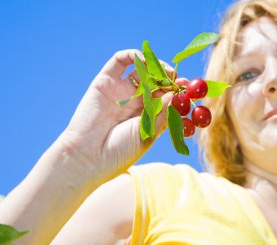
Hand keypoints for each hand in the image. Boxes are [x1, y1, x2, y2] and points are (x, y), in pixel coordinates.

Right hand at [57, 49, 177, 182]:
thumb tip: (178, 95)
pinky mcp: (105, 81)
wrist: (89, 156)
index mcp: (148, 115)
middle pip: (157, 80)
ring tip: (164, 72)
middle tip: (179, 79)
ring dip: (155, 65)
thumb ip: (163, 113)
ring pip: (141, 68)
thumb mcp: (149, 133)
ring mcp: (120, 90)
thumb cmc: (121, 151)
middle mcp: (135, 101)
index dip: (178, 90)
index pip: (167, 95)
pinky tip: (143, 60)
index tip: (188, 88)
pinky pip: (119, 61)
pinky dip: (133, 55)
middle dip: (169, 77)